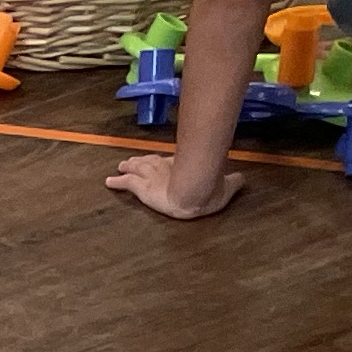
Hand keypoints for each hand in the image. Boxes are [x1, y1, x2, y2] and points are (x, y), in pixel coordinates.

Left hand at [105, 150, 242, 220]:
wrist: (195, 192)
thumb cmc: (209, 191)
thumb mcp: (226, 187)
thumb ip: (233, 182)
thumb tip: (243, 178)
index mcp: (183, 167)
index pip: (170, 161)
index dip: (163, 161)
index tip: (160, 159)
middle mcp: (165, 167)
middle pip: (150, 161)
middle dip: (141, 160)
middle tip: (132, 160)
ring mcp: (152, 176)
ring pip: (136, 168)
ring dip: (128, 166)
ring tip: (121, 165)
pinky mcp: (142, 187)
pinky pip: (126, 183)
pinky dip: (116, 182)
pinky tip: (108, 182)